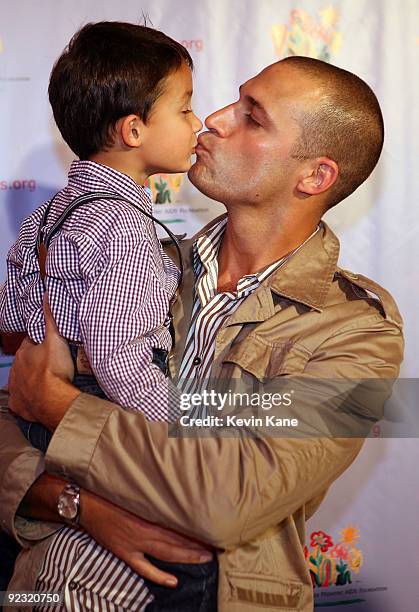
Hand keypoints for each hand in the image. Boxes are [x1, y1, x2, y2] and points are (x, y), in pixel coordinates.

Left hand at [8, 294, 79, 428]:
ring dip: (30, 380)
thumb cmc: (54, 370)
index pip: (30, 344)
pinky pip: (21, 402)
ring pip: (21, 381)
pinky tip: (36, 399)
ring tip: (46, 381)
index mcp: (23, 353)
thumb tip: (45, 295)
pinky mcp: (19, 406)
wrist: (54, 400)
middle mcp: (15, 371)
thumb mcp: (56, 339)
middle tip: (51, 364)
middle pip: (25, 363)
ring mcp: (16, 390)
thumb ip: (51, 318)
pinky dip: (27, 400)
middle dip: (34, 362)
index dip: (40, 343)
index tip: (50, 346)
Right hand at [80, 489, 213, 586]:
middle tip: (214, 548)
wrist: (88, 505)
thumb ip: (154, 499)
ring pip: (166, 554)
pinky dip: (159, 575)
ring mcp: (134, 544)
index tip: (211, 529)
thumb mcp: (136, 493)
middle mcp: (144, 529)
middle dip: (196, 545)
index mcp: (148, 513)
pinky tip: (173, 581)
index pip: (177, 524)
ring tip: (203, 559)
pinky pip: (144, 568)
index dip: (194, 529)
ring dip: (186, 557)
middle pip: (176, 540)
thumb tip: (175, 498)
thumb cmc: (112, 494)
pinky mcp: (124, 553)